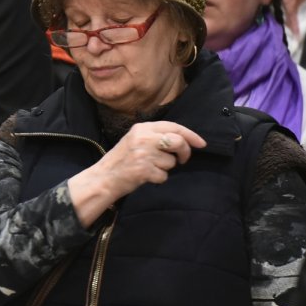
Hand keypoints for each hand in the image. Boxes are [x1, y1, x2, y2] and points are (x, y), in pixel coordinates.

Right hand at [69, 122, 205, 225]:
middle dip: (185, 152)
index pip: (174, 127)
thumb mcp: (135, 139)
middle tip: (182, 160)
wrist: (104, 177)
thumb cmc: (122, 159)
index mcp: (142, 128)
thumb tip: (184, 139)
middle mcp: (143, 138)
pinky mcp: (144, 170)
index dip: (191, 135)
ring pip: (171, 161)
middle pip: (178, 141)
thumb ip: (156, 136)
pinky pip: (164, 176)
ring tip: (149, 168)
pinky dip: (158, 179)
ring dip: (165, 168)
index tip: (201, 143)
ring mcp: (144, 154)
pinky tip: (146, 176)